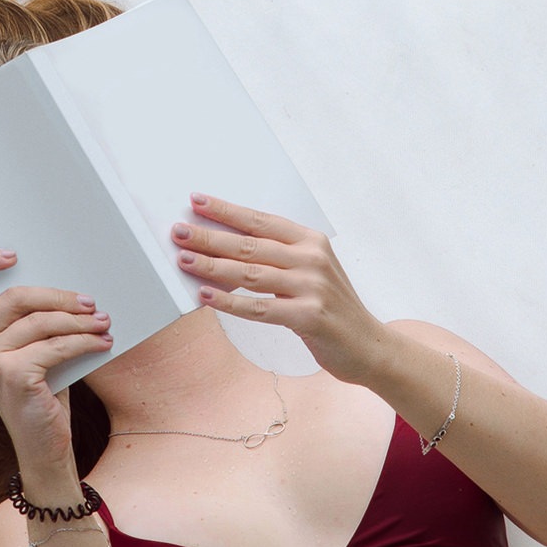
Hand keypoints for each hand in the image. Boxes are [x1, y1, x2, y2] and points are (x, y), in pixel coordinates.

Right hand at [0, 249, 113, 466]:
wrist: (44, 444)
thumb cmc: (42, 389)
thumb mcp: (32, 348)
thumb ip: (33, 317)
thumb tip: (70, 286)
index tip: (13, 254)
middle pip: (16, 296)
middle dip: (59, 296)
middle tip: (90, 303)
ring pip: (42, 322)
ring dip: (80, 321)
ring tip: (103, 324)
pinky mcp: (12, 375)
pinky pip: (55, 346)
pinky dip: (84, 342)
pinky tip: (102, 343)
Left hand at [171, 193, 388, 384]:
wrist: (368, 345)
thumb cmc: (330, 307)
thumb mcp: (309, 272)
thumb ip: (276, 259)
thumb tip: (224, 249)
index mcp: (311, 241)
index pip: (261, 220)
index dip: (227, 211)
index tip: (197, 202)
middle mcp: (312, 258)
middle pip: (250, 244)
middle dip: (210, 237)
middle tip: (179, 232)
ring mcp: (312, 286)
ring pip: (251, 273)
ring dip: (213, 266)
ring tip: (185, 260)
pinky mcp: (309, 316)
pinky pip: (259, 308)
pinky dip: (229, 302)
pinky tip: (206, 296)